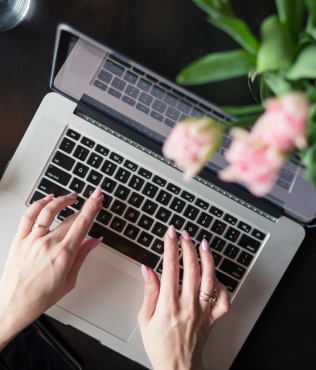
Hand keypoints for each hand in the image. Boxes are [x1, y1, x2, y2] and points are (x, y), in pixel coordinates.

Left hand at [0, 187, 103, 350]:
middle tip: (92, 200)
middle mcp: (48, 244)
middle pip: (70, 218)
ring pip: (49, 211)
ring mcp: (32, 240)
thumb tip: (93, 241)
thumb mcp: (69, 280)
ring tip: (71, 197)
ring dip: (62, 200)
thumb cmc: (41, 296)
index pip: (82, 224)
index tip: (98, 196)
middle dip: (84, 206)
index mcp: (63, 254)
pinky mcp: (19, 239)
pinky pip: (29, 216)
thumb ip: (82, 256)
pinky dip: (39, 204)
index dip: (92, 207)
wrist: (14, 305)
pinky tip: (47, 199)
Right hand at [138, 226, 229, 369]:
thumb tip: (147, 269)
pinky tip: (214, 275)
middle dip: (187, 246)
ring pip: (209, 279)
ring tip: (202, 244)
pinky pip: (223, 299)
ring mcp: (203, 311)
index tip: (170, 233)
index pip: (170, 268)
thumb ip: (149, 291)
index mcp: (169, 306)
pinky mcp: (213, 318)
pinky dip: (222, 285)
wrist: (178, 367)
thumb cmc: (159, 345)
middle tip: (184, 234)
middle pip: (191, 268)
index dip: (170, 246)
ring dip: (207, 258)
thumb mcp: (145, 319)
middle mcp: (188, 306)